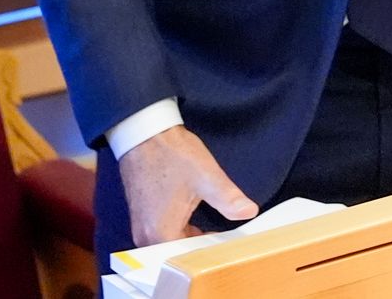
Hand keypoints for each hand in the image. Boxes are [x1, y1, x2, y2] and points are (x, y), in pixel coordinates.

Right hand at [119, 125, 256, 246]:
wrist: (144, 133)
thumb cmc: (171, 154)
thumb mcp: (206, 177)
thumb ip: (228, 199)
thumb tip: (249, 211)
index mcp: (160, 233)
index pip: (189, 258)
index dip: (211, 252)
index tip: (230, 245)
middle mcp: (145, 236)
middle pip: (179, 253)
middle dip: (202, 247)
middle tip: (226, 239)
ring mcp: (142, 226)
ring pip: (172, 242)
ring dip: (192, 238)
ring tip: (216, 232)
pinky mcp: (142, 215)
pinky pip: (164, 232)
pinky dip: (182, 230)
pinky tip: (198, 222)